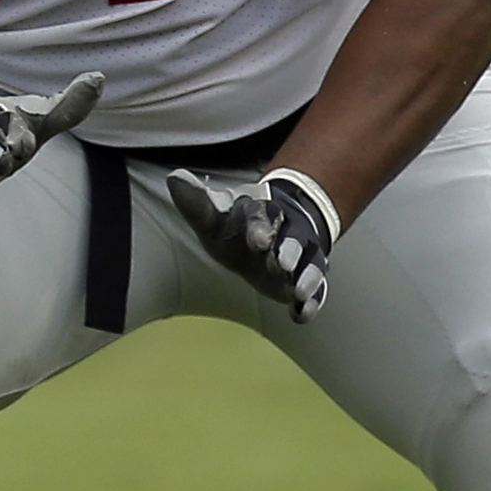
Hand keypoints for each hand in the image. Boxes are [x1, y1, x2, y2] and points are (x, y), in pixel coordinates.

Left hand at [167, 167, 336, 321]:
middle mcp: (287, 232)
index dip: (261, 227)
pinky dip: (310, 303)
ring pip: (310, 262)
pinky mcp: (303, 281)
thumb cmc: (233, 228)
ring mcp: (300, 258)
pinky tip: (302, 313)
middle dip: (289, 250)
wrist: (261, 237)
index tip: (257, 241)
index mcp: (263, 212)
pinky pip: (315, 291)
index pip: (265, 215)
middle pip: (293, 238)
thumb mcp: (212, 218)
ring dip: (306, 276)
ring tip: (298, 291)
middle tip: (281, 263)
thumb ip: (196, 203)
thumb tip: (175, 177)